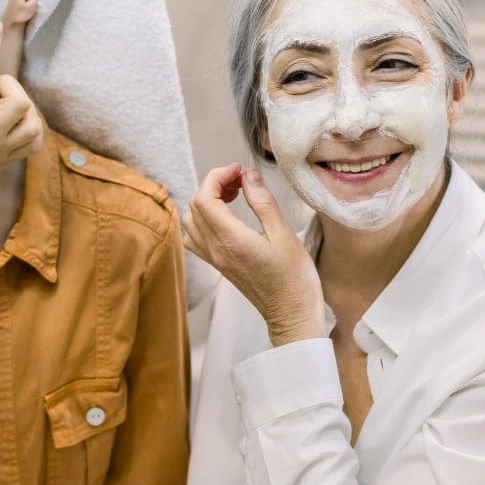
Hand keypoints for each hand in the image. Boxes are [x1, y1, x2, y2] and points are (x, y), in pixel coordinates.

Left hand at [181, 164, 325, 345]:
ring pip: (191, 221)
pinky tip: (226, 217)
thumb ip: (262, 201)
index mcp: (230, 240)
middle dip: (213, 185)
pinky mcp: (218, 265)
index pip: (203, 198)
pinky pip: (195, 237)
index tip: (238, 170)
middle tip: (241, 180)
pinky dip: (203, 220)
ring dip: (206, 201)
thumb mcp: (283, 234)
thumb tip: (247, 174)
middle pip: (194, 206)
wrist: (291, 314)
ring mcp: (214, 259)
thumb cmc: (294, 277)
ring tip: (234, 195)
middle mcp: (215, 250)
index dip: (217, 176)